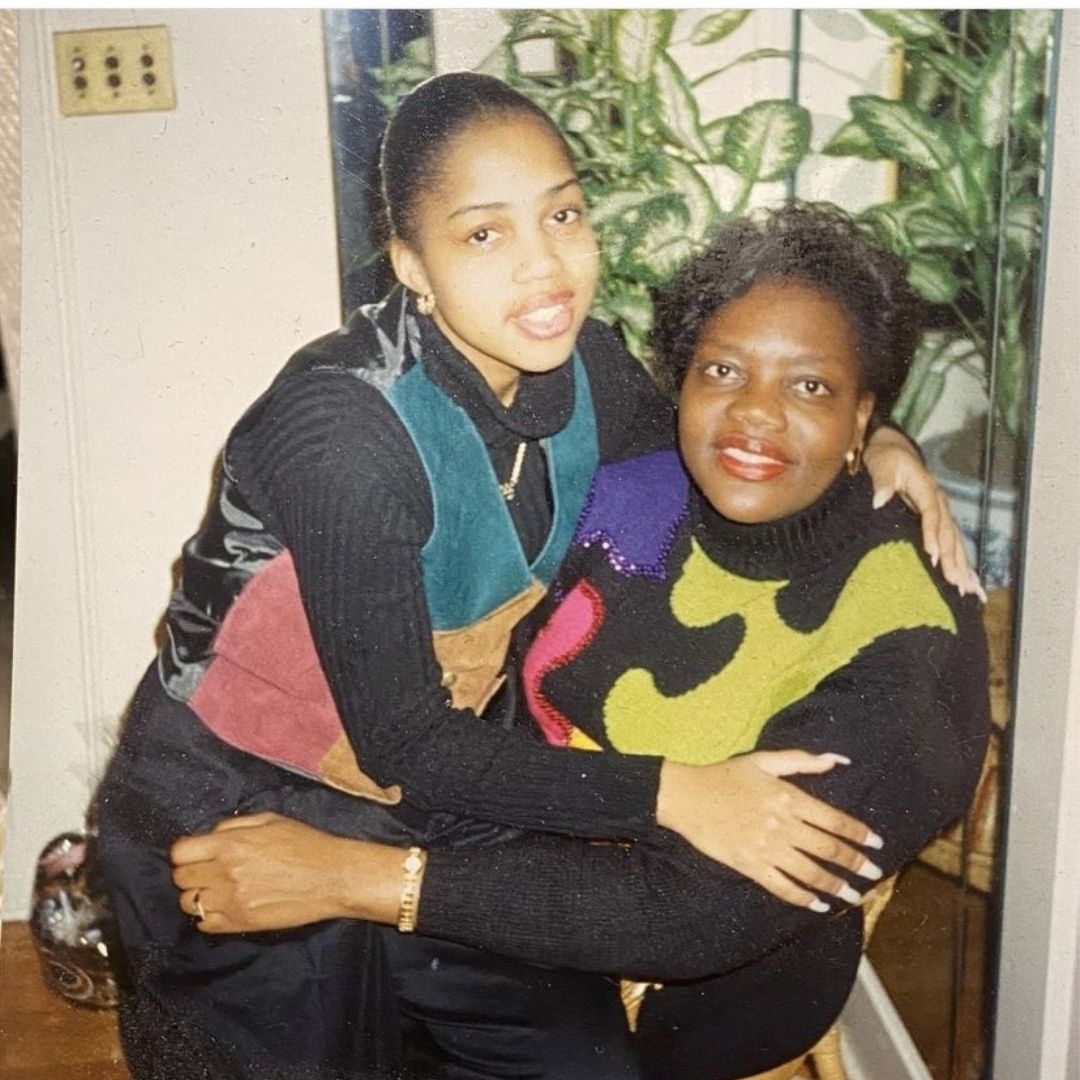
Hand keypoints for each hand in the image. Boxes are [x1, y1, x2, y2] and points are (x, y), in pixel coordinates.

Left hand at [170, 812, 401, 933]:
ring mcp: (232, 901)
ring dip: (199, 896)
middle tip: (210, 871)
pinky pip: (205, 925)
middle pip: (181, 879)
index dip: (186, 852)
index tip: (196, 853)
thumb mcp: (270, 820)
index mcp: (231, 844)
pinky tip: (227, 906)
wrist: (332, 876)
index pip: (179, 853)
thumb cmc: (306, 843)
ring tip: (219, 890)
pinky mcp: (241, 923)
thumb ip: (233, 825)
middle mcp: (225, 872)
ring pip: (188, 904)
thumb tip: (211, 836)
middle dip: (192, 873)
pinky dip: (209, 917)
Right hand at [656, 751, 883, 909]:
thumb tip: (838, 760)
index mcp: (789, 797)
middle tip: (873, 874)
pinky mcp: (750, 866)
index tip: (878, 844)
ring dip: (835, 886)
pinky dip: (802, 899)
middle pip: (828, 849)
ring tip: (852, 896)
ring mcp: (766, 849)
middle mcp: (782, 825)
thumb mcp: (764, 760)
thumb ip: (803, 760)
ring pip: (810, 873)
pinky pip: (782, 887)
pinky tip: (817, 905)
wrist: (686, 796)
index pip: (835, 820)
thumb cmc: (725, 775)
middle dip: (855, 863)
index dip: (860, 834)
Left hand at [864, 426, 984, 600]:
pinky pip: (954, 546)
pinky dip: (963, 566)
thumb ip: (882, 481)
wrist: (896, 452)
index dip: (932, 533)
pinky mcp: (941, 523)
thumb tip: (878, 500)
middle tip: (956, 583)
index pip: (931, 512)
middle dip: (953, 559)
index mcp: (926, 488)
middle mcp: (940, 503)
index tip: (931, 554)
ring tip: (970, 591)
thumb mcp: (882, 463)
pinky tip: (971, 585)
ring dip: (963, 567)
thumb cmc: (886, 459)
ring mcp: (943, 513)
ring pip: (956, 543)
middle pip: (949, 533)